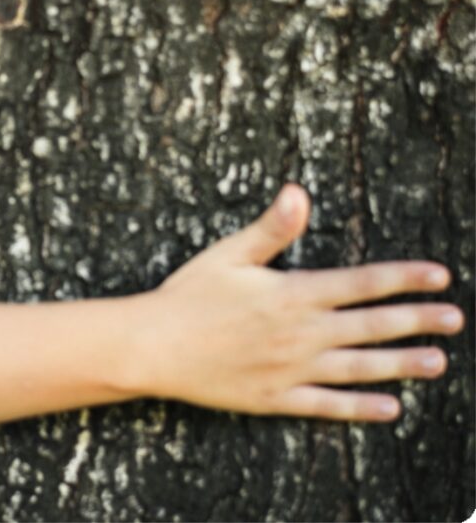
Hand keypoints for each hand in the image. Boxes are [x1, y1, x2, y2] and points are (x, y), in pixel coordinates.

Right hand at [138, 184, 463, 420]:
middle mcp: (301, 333)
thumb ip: (271, 228)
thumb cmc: (187, 295)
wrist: (154, 346)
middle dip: (417, 320)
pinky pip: (327, 406)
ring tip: (437, 363)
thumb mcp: (228, 254)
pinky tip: (390, 408)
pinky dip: (360, 408)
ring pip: (359, 368)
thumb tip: (298, 192)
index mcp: (292, 293)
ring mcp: (291, 369)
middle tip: (454, 319)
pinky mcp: (275, 398)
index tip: (440, 275)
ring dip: (401, 365)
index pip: (362, 283)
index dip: (404, 278)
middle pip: (371, 326)